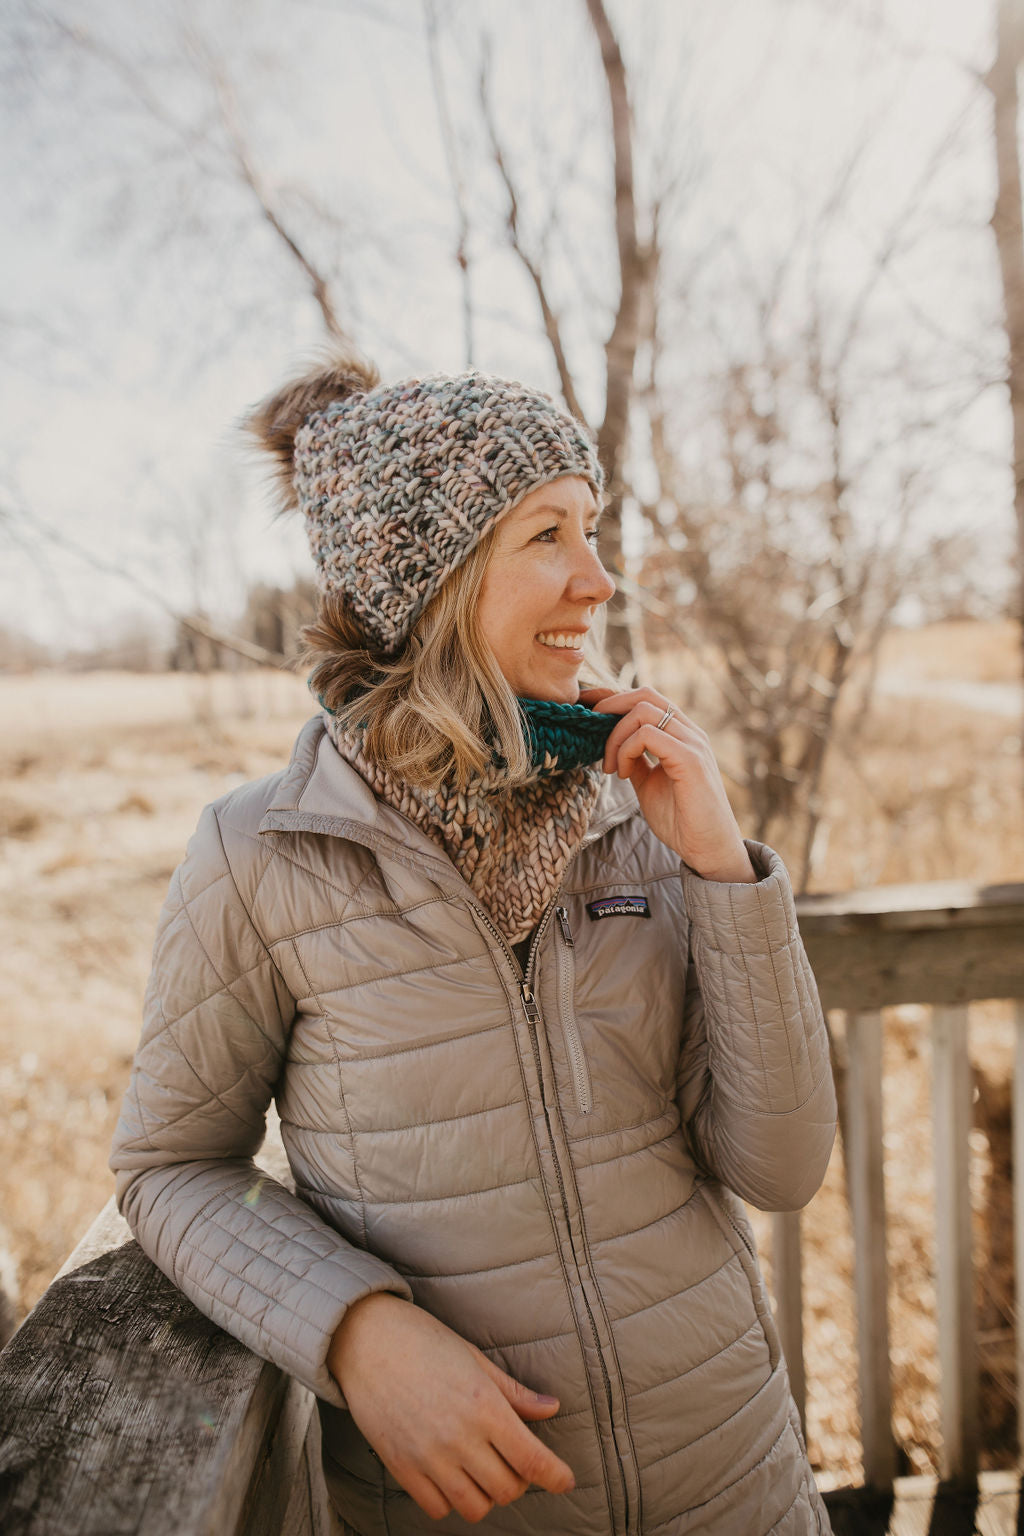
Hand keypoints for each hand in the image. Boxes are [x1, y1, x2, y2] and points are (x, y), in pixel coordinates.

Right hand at [326, 1294, 574, 1523]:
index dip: (556, 1477)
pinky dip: (450, 1499)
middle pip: (507, 1489)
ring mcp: (428, 1457)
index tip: (565, 1481)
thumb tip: (552, 1409)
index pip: (531, 1460)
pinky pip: (437, 1508)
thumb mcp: (475, 1359)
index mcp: (483, 1406)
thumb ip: (514, 1392)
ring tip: (482, 1468)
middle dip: (519, 1480)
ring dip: (486, 1494)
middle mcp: (458, 1438)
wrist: (366, 1340)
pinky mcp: (401, 1468)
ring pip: (475, 1507)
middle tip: (513, 1459)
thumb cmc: (424, 1342)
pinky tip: (450, 1474)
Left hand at [578, 685, 755, 882]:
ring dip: (615, 736)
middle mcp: (690, 732)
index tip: (584, 709)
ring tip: (610, 766)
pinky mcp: (690, 759)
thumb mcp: (648, 783)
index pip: (646, 699)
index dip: (612, 698)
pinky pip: (648, 735)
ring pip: (643, 711)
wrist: (708, 849)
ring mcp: (692, 743)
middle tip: (588, 729)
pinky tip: (622, 774)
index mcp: (681, 735)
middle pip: (644, 695)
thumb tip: (613, 746)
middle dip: (609, 705)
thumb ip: (635, 761)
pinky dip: (626, 749)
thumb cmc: (681, 819)